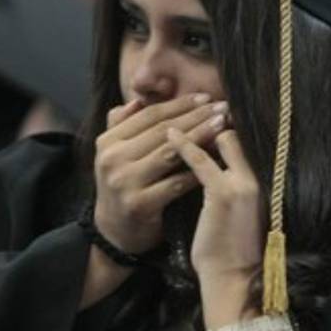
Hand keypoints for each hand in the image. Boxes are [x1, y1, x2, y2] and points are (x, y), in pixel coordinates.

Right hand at [92, 94, 227, 254]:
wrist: (113, 233)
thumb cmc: (123, 186)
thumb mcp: (115, 154)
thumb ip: (123, 125)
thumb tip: (139, 100)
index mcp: (107, 141)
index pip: (149, 116)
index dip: (179, 104)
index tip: (206, 97)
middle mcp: (112, 159)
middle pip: (163, 131)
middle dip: (196, 117)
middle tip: (223, 108)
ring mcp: (125, 183)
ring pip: (170, 153)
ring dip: (201, 137)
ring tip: (223, 127)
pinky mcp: (140, 204)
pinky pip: (176, 183)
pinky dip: (197, 171)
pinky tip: (217, 162)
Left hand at [167, 126, 263, 324]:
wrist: (234, 278)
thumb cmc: (231, 249)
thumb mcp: (239, 211)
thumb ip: (232, 184)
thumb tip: (220, 165)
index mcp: (262, 179)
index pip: (244, 139)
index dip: (222, 125)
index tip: (204, 114)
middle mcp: (257, 176)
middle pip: (234, 132)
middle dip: (209, 117)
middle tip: (190, 104)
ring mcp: (242, 183)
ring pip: (220, 138)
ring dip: (196, 125)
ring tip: (176, 114)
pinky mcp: (224, 192)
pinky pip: (201, 160)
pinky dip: (183, 145)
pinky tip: (169, 135)